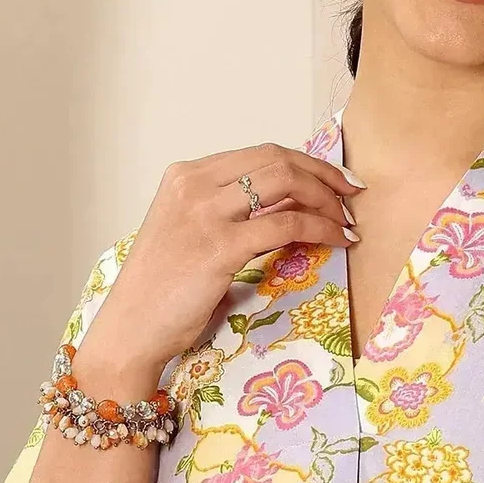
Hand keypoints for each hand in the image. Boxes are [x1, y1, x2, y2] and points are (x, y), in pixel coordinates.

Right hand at [78, 142, 360, 388]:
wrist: (131, 328)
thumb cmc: (160, 292)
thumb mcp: (191, 235)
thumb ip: (228, 215)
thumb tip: (285, 208)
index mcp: (185, 176)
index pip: (259, 154)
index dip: (305, 162)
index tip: (333, 179)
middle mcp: (194, 185)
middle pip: (276, 159)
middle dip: (323, 173)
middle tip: (352, 193)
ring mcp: (205, 213)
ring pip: (284, 182)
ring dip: (326, 198)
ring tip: (347, 220)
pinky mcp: (220, 246)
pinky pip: (285, 224)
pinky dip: (320, 228)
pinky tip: (338, 240)